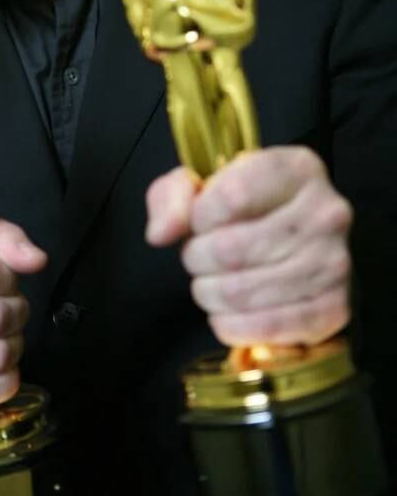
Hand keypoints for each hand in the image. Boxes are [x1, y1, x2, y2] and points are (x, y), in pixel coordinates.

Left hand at [145, 147, 352, 345]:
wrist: (293, 239)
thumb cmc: (244, 208)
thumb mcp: (202, 184)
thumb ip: (172, 196)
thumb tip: (161, 233)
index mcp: (297, 169)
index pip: (232, 197)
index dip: (199, 216)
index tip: (199, 221)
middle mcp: (325, 213)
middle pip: (232, 249)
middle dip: (198, 259)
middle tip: (199, 257)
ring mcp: (334, 263)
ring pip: (242, 292)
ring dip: (210, 292)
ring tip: (211, 282)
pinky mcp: (333, 308)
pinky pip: (266, 327)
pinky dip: (232, 325)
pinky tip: (226, 312)